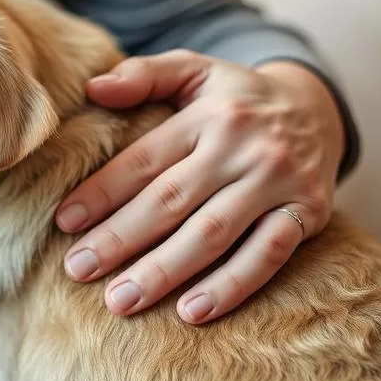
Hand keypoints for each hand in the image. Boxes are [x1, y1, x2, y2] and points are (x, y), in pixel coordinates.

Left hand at [57, 49, 344, 323]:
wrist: (317, 108)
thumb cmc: (233, 97)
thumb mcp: (192, 69)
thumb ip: (142, 75)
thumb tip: (92, 88)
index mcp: (208, 114)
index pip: (145, 160)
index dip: (102, 193)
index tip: (64, 223)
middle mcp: (243, 148)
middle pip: (171, 201)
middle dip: (120, 238)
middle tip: (77, 269)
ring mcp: (278, 183)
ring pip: (213, 234)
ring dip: (164, 271)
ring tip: (119, 300)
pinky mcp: (308, 212)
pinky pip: (268, 256)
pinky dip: (231, 285)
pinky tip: (191, 311)